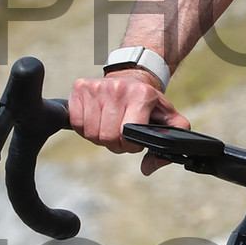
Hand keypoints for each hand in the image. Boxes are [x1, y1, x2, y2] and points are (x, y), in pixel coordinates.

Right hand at [67, 70, 190, 172]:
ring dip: (100, 137)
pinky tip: (97, 120)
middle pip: (107, 137)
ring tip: (110, 127)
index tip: (134, 140)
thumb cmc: (148, 102)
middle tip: (122, 135)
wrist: (132, 77)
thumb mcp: (169, 119)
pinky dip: (85, 128)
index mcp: (142, 95)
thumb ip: (169, 144)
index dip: (131, 146)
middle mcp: (119, 88)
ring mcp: (97, 86)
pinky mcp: (80, 87)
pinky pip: (76, 123)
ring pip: (91, 133)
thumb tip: (147, 168)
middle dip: (116, 144)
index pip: (127, 136)